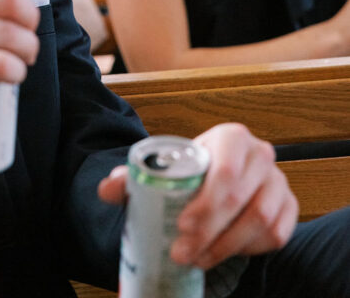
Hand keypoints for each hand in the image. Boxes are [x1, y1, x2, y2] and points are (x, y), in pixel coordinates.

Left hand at [98, 123, 297, 269]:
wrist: (212, 178)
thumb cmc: (186, 172)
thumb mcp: (161, 170)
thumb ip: (130, 179)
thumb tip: (105, 190)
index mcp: (231, 136)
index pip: (225, 170)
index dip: (207, 203)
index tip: (181, 227)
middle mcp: (261, 154)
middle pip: (241, 199)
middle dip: (210, 232)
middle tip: (182, 253)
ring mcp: (278, 181)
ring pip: (261, 221)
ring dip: (228, 246)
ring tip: (197, 258)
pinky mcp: (289, 207)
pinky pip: (276, 235)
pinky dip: (250, 249)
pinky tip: (222, 252)